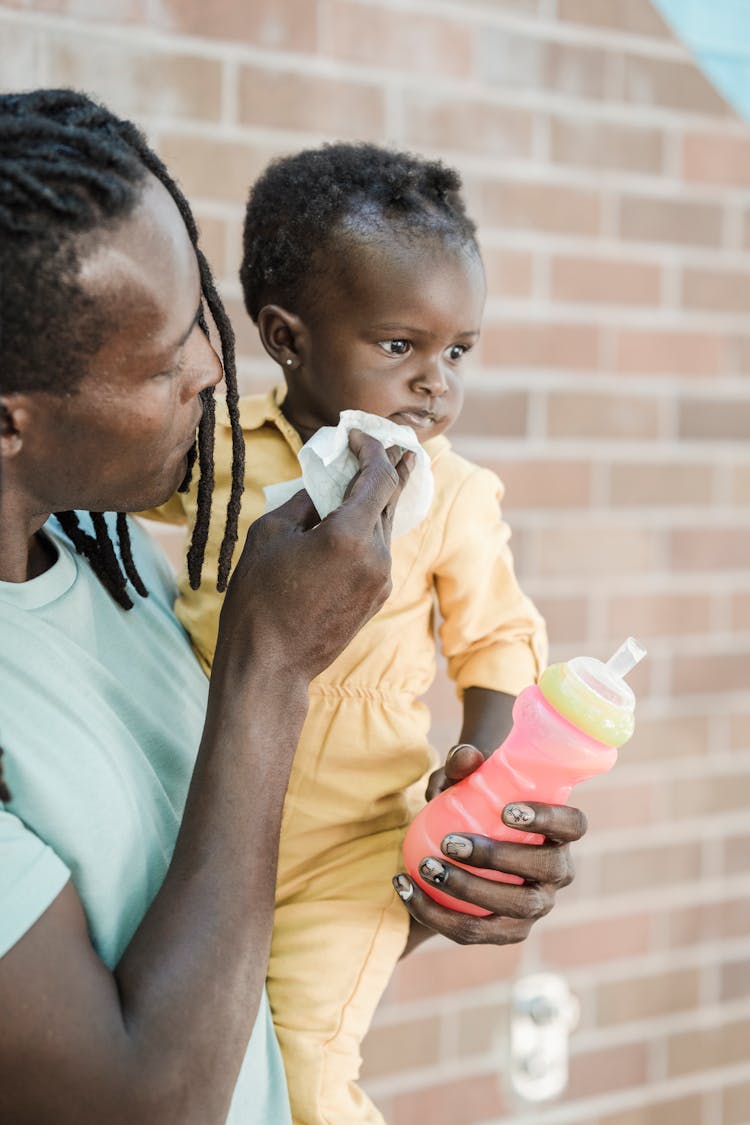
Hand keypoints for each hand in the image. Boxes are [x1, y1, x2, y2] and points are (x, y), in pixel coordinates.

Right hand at [215, 433, 411, 683]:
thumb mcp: (270, 535)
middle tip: (397, 444)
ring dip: (382, 499)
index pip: (378, 477)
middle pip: (392, 500)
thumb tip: (322, 488)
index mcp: (350, 535)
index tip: (356, 435)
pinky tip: (365, 517)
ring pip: (387, 526)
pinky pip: (380, 550)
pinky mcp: (377, 597)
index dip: (372, 449)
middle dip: (392, 468)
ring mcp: (381, 580)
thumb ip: (303, 502)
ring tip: (385, 474)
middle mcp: (376, 556)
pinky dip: (374, 527)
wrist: (270, 665)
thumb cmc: (258, 598)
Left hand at [397, 746, 586, 947]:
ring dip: (467, 890)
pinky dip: (434, 912)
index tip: (506, 810)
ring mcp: (536, 906)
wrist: (457, 840)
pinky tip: (404, 887)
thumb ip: (463, 762)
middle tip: (449, 842)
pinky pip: (473, 932)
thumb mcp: (463, 780)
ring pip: (512, 908)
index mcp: (560, 831)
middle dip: (497, 858)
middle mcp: (557, 872)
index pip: (573, 824)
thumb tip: (465, 757)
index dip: (550, 819)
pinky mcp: (506, 933)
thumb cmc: (470, 802)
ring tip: (425, 867)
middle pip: (543, 869)